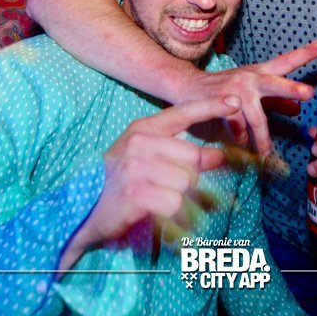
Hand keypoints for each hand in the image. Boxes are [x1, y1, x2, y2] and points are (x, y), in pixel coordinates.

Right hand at [59, 96, 240, 270]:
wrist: (82, 211)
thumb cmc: (118, 183)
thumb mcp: (143, 157)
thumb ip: (178, 152)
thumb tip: (217, 156)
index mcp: (143, 129)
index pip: (183, 112)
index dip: (211, 106)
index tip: (235, 101)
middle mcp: (140, 142)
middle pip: (194, 156)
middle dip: (194, 178)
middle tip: (180, 192)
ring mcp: (137, 166)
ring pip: (188, 183)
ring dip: (183, 201)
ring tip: (163, 206)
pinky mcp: (136, 192)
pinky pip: (175, 204)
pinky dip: (173, 216)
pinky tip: (158, 216)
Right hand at [178, 39, 316, 156]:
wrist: (189, 86)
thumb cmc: (226, 88)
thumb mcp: (252, 90)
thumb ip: (275, 100)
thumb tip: (298, 109)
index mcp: (260, 72)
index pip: (285, 61)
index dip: (304, 53)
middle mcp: (250, 78)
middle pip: (274, 83)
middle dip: (291, 88)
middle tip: (309, 93)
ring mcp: (235, 91)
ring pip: (255, 117)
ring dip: (262, 137)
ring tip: (265, 152)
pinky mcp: (221, 103)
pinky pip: (236, 126)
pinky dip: (240, 137)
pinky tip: (240, 142)